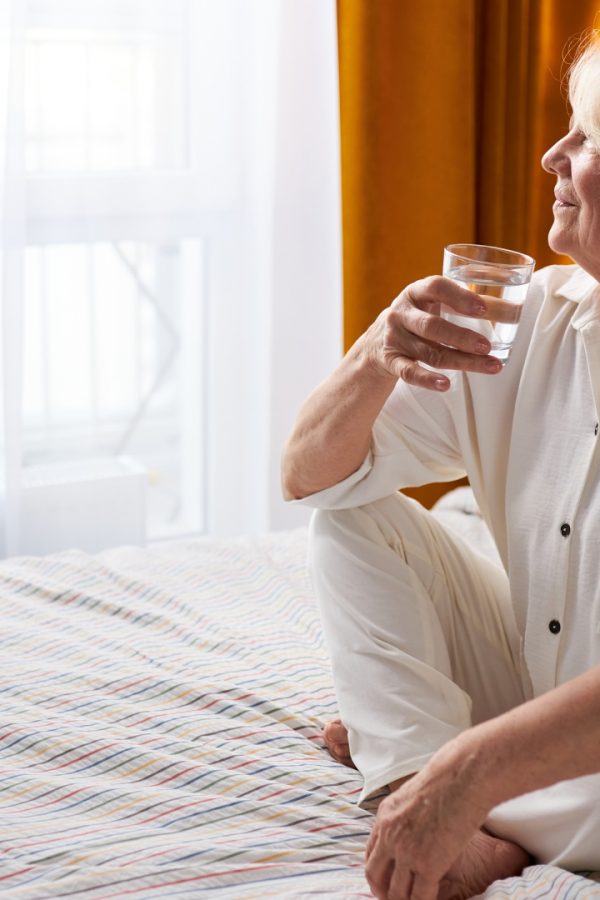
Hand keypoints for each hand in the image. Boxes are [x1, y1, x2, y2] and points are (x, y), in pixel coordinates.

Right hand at [363, 276, 502, 391]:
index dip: (459, 296)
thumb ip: (465, 304)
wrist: (376, 343)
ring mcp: (394, 338)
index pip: (436, 287)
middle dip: (461, 337)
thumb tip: (514, 311)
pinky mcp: (390, 361)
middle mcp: (401, 313)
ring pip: (429, 352)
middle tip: (487, 345)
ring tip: (490, 366)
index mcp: (415, 293)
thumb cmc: (418, 319)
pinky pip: (409, 372)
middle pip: (432, 326)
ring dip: (461, 361)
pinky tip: (445, 385)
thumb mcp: (433, 304)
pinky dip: (427, 379)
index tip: (483, 308)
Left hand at [365, 741, 491, 899]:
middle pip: (375, 875)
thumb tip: (415, 825)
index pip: (371, 853)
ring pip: (396, 892)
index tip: (385, 882)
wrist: (462, 776)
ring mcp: (406, 851)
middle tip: (393, 899)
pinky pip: (419, 897)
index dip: (378, 872)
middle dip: (383, 892)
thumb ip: (407, 814)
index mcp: (385, 815)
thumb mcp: (414, 793)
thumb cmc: (447, 779)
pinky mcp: (428, 864)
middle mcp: (390, 834)